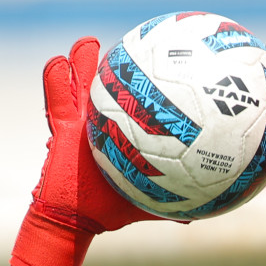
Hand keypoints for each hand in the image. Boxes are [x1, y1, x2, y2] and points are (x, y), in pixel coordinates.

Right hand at [9, 36, 162, 265]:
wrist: (77, 219)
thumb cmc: (112, 208)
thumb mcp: (149, 201)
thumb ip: (175, 201)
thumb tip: (211, 207)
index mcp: (123, 132)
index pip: (136, 102)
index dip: (146, 82)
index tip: (163, 62)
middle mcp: (101, 121)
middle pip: (107, 84)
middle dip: (116, 63)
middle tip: (129, 47)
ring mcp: (78, 121)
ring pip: (79, 82)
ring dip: (81, 61)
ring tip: (88, 46)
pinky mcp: (58, 128)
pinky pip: (54, 100)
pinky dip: (55, 81)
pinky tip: (59, 66)